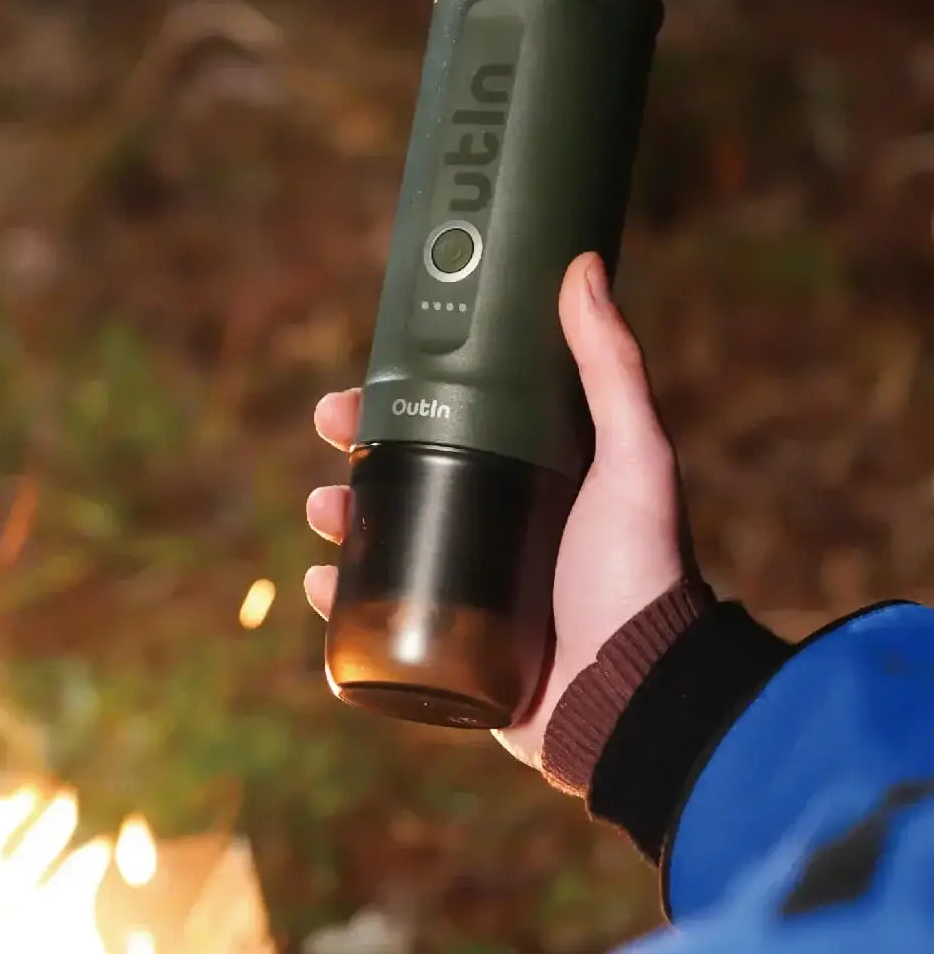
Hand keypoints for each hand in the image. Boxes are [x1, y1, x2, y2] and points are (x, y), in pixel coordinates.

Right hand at [305, 251, 694, 769]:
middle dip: (356, 456)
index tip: (358, 388)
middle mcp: (497, 528)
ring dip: (341, 520)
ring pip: (383, 542)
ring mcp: (469, 588)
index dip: (396, 404)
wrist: (634, 697)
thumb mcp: (633, 456)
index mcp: (531, 481)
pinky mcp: (450, 646)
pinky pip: (379, 617)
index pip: (449, 427)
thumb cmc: (640, 574)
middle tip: (327, 440)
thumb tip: (582, 265)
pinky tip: (321, 585)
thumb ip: (611, 365)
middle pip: (405, 479)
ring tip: (323, 513)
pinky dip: (342, 601)